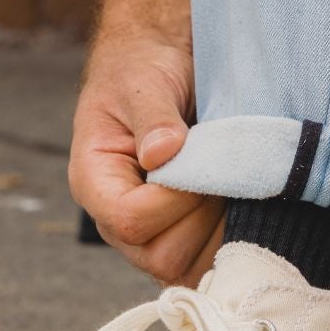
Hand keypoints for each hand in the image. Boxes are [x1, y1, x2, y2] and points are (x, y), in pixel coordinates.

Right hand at [70, 31, 223, 286]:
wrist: (159, 64)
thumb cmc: (143, 69)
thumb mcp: (144, 83)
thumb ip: (153, 117)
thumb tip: (161, 153)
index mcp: (93, 181)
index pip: (128, 219)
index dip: (172, 199)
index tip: (195, 158)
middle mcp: (114, 217)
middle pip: (158, 256)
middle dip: (198, 215)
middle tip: (215, 168)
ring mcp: (147, 233)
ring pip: (186, 266)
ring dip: (218, 228)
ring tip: (225, 179)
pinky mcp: (178, 235)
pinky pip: (204, 262)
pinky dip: (229, 239)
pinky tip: (237, 199)